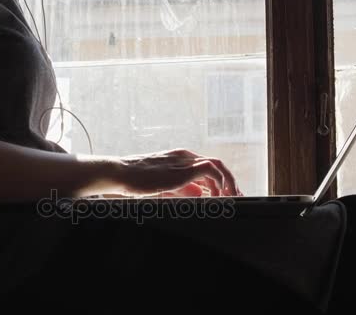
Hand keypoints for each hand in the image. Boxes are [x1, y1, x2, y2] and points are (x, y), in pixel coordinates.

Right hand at [115, 148, 242, 196]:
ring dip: (228, 182)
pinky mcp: (184, 168)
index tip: (226, 195)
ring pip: (218, 165)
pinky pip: (212, 170)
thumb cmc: (135, 180)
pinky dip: (221, 182)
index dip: (219, 181)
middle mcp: (185, 156)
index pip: (206, 167)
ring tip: (231, 198)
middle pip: (216, 165)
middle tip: (235, 197)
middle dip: (229, 181)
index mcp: (179, 158)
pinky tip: (220, 196)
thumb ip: (181, 188)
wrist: (120, 173)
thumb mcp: (164, 185)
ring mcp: (185, 160)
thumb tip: (198, 194)